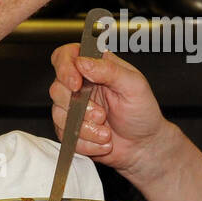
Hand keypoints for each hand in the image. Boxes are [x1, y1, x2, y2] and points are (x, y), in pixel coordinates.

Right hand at [49, 43, 172, 177]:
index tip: (76, 84)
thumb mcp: (134, 86)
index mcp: (95, 67)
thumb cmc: (142, 112)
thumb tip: (82, 62)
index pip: (66, 56)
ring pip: (59, 115)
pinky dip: (86, 142)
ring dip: (85, 128)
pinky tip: (102, 142)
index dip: (65, 68)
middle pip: (57, 88)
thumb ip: (109, 70)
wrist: (143, 144)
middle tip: (102, 115)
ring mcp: (73, 108)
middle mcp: (80, 85)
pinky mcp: (70, 129)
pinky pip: (66, 136)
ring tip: (106, 133)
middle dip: (80, 107)